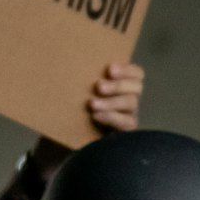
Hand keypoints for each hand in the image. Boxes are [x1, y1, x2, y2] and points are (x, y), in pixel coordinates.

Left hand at [30, 62, 144, 181]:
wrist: (64, 138)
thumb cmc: (71, 109)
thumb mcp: (75, 91)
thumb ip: (79, 78)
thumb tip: (63, 60)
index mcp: (120, 84)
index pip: (136, 74)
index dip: (127, 70)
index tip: (110, 69)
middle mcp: (128, 99)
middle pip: (137, 87)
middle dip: (118, 85)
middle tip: (98, 86)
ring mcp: (128, 116)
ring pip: (131, 104)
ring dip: (112, 102)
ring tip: (92, 103)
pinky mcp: (124, 132)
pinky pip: (126, 124)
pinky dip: (111, 117)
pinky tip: (96, 116)